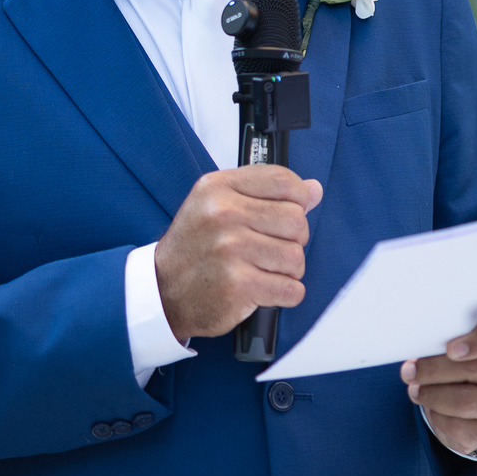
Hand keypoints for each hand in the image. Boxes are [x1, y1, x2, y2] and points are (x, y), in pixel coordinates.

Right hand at [155, 166, 322, 341]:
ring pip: (296, 257)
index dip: (299, 198)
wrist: (162, 290)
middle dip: (293, 239)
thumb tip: (314, 190)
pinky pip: (291, 289)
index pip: (284, 181)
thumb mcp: (217, 204)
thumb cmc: (194, 247)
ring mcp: (231, 250)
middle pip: (296, 220)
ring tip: (264, 270)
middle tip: (271, 248)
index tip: (292, 210)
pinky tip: (264, 289)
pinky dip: (285, 294)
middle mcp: (224, 214)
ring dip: (287, 270)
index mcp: (218, 188)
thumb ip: (265, 193)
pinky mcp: (239, 285)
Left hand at [400, 317, 476, 457]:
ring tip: (415, 390)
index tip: (450, 349)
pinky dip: (440, 418)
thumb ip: (462, 333)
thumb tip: (430, 334)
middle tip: (409, 371)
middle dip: (436, 370)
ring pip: (469, 402)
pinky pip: (464, 429)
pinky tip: (431, 408)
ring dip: (433, 395)